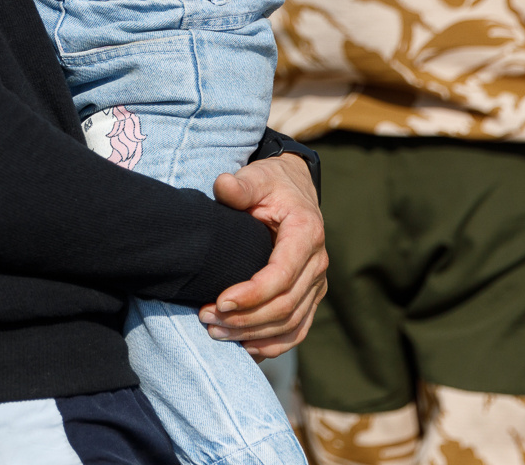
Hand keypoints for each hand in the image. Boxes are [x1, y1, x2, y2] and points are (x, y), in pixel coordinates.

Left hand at [200, 155, 326, 358]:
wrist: (294, 190)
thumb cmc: (272, 185)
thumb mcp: (258, 177)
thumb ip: (241, 185)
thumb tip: (223, 186)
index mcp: (307, 233)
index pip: (282, 275)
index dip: (252, 294)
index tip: (219, 301)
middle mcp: (318, 263)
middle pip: (285, 306)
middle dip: (244, 319)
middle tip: (206, 319)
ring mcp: (317, 284)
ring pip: (290, 323)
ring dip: (252, 334)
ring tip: (215, 332)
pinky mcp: (310, 297)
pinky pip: (296, 330)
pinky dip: (272, 345)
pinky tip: (244, 348)